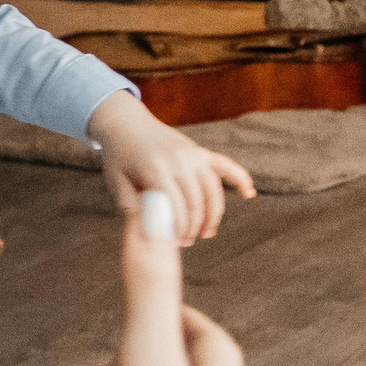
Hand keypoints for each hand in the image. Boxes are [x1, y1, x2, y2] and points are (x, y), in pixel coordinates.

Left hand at [86, 92, 254, 244]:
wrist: (125, 122)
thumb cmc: (118, 156)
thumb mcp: (116, 181)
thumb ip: (132, 206)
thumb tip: (148, 233)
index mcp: (156, 169)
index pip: (176, 206)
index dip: (178, 229)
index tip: (175, 243)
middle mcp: (179, 160)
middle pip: (196, 202)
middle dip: (194, 227)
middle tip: (186, 242)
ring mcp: (193, 154)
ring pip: (213, 190)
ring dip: (213, 215)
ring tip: (206, 233)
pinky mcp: (200, 151)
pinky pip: (224, 165)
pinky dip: (239, 178)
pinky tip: (249, 193)